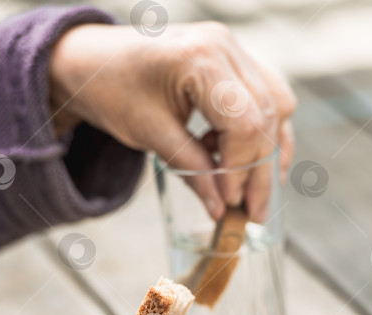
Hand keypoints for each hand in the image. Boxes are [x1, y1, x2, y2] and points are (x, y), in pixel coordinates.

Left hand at [48, 22, 296, 222]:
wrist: (94, 60)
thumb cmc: (112, 89)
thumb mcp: (148, 134)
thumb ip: (191, 170)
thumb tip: (221, 207)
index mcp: (199, 58)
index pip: (243, 122)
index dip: (242, 168)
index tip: (230, 201)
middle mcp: (223, 46)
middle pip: (266, 115)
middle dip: (260, 170)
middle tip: (252, 212)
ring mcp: (232, 48)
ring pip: (277, 105)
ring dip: (269, 151)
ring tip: (251, 189)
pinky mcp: (234, 58)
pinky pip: (269, 95)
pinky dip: (265, 131)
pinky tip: (250, 161)